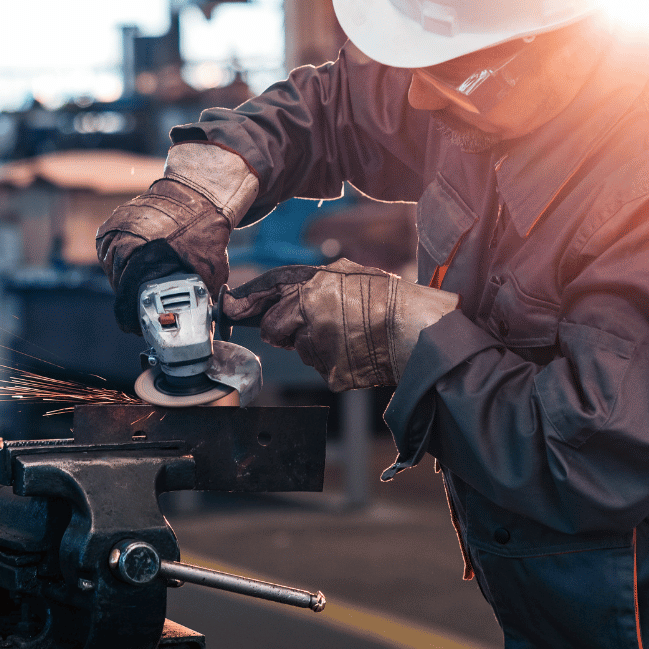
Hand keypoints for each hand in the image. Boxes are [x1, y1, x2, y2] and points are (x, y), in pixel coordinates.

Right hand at [97, 179, 230, 333]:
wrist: (195, 194)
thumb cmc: (203, 230)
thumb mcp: (211, 268)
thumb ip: (204, 295)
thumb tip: (203, 321)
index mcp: (147, 257)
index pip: (126, 296)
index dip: (128, 316)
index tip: (132, 327)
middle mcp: (127, 244)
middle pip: (118, 284)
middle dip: (130, 298)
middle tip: (143, 306)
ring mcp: (117, 231)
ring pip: (110, 267)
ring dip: (122, 278)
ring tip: (139, 283)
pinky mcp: (113, 222)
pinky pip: (107, 249)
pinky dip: (116, 258)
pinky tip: (130, 262)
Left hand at [221, 260, 459, 390]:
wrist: (418, 332)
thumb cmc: (386, 299)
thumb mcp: (345, 274)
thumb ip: (306, 283)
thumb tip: (272, 296)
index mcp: (314, 287)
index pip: (266, 293)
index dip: (245, 301)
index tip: (230, 306)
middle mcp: (310, 316)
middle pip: (272, 328)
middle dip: (285, 328)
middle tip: (318, 323)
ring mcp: (319, 348)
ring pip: (298, 350)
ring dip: (314, 344)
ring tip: (347, 335)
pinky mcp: (330, 374)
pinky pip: (320, 368)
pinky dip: (333, 362)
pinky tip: (354, 351)